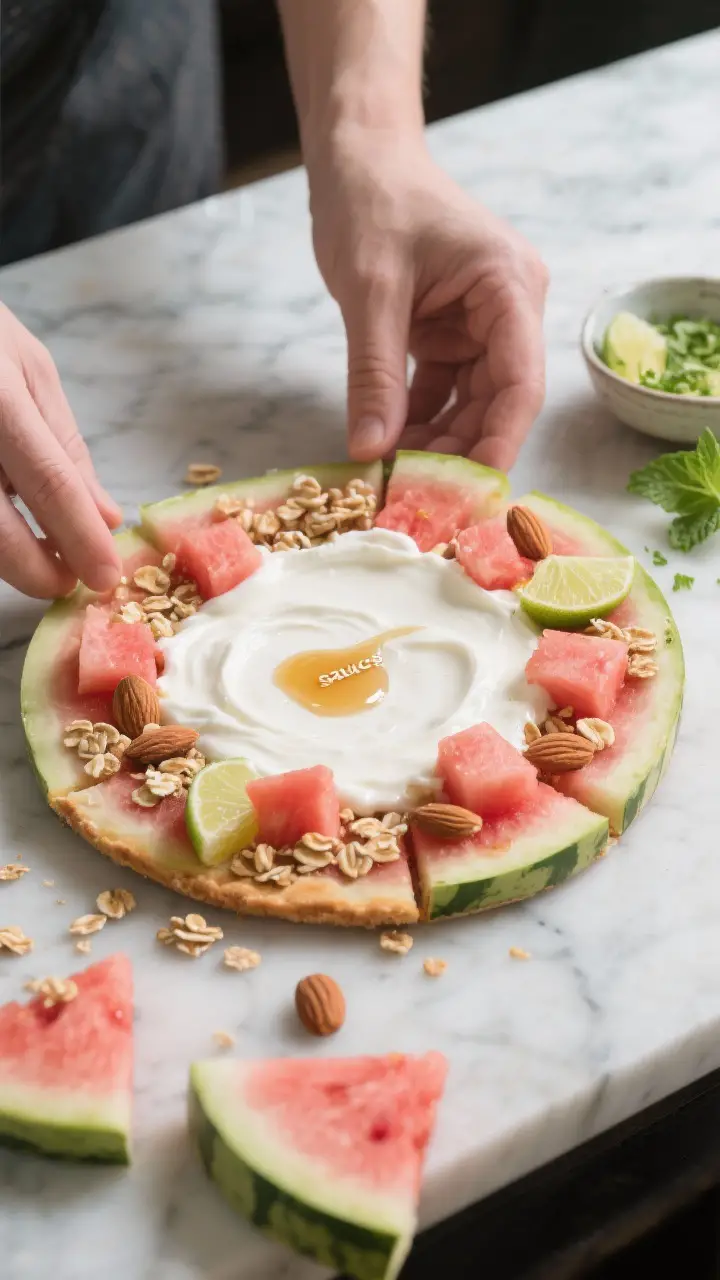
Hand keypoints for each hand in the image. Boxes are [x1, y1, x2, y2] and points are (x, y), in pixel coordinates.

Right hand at [0, 304, 121, 596]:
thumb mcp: (30, 370)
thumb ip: (66, 447)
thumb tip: (104, 518)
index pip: (50, 483)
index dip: (81, 539)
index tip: (105, 576)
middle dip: (36, 571)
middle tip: (67, 582)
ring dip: (8, 559)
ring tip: (38, 555)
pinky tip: (8, 528)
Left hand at [309, 134, 547, 470]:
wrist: (358, 157)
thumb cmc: (371, 201)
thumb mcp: (369, 291)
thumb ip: (374, 375)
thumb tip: (371, 450)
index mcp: (509, 286)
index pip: (521, 382)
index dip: (499, 441)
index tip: (470, 491)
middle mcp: (508, 308)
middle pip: (500, 401)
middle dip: (462, 451)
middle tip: (420, 497)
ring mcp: (482, 323)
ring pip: (472, 403)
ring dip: (438, 442)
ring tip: (399, 480)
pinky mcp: (453, 333)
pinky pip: (444, 391)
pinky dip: (419, 420)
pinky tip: (391, 447)